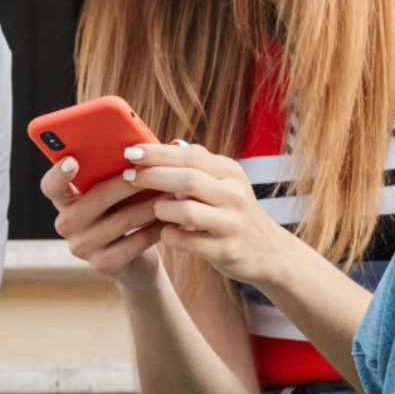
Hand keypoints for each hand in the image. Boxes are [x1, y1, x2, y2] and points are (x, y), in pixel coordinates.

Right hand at [44, 149, 166, 289]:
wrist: (135, 262)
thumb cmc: (126, 213)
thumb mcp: (120, 192)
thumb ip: (123, 168)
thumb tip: (152, 145)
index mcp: (65, 200)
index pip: (51, 186)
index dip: (58, 174)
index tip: (73, 160)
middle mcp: (66, 224)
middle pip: (96, 197)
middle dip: (129, 182)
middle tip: (153, 171)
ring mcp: (82, 247)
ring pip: (121, 219)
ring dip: (150, 204)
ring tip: (173, 192)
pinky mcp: (103, 265)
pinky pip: (135, 241)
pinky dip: (156, 227)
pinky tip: (172, 218)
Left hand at [121, 143, 295, 287]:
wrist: (266, 251)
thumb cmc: (232, 211)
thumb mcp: (223, 182)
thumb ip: (198, 164)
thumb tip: (170, 142)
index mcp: (230, 172)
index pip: (190, 156)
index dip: (157, 153)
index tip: (129, 152)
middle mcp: (234, 194)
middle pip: (187, 179)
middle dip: (152, 176)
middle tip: (128, 177)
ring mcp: (231, 223)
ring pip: (186, 211)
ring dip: (162, 209)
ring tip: (156, 209)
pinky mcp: (226, 250)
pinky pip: (186, 241)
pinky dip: (170, 236)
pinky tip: (167, 232)